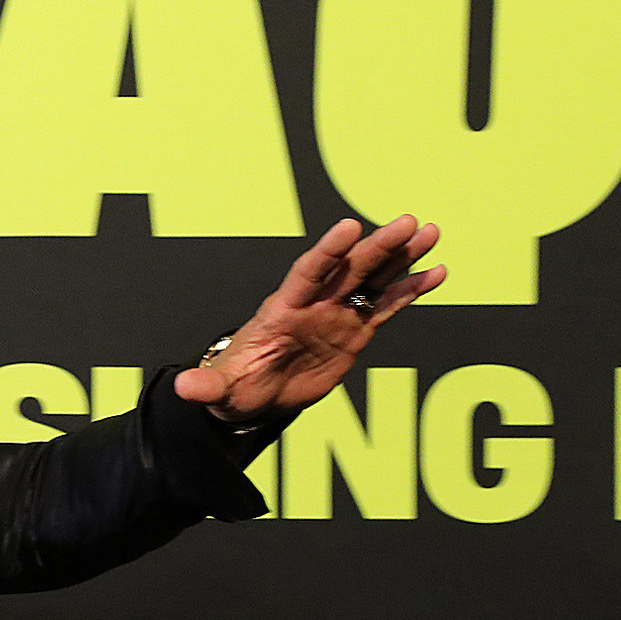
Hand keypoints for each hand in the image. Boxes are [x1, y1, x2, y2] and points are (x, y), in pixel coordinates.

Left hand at [175, 215, 447, 422]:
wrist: (254, 396)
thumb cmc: (234, 387)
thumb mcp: (220, 391)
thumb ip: (207, 387)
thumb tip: (184, 388)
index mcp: (281, 310)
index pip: (306, 274)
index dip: (327, 252)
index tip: (350, 228)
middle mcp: (313, 304)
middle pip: (348, 269)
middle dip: (377, 247)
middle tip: (409, 223)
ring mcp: (336, 314)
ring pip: (372, 279)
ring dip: (401, 257)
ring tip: (431, 233)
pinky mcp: (354, 331)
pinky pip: (386, 307)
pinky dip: (410, 291)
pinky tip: (436, 273)